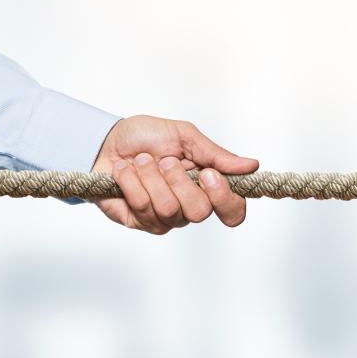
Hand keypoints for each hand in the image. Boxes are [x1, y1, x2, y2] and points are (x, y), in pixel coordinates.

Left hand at [91, 115, 257, 233]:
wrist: (105, 142)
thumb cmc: (146, 137)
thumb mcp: (183, 136)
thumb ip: (215, 154)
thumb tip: (251, 165)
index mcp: (208, 186)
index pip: (232, 211)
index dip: (225, 199)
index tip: (208, 174)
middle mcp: (190, 207)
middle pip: (200, 212)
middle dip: (179, 181)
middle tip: (165, 160)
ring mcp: (165, 218)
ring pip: (169, 210)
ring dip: (151, 177)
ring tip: (140, 161)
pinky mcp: (140, 221)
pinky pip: (142, 207)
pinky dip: (132, 182)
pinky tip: (124, 171)